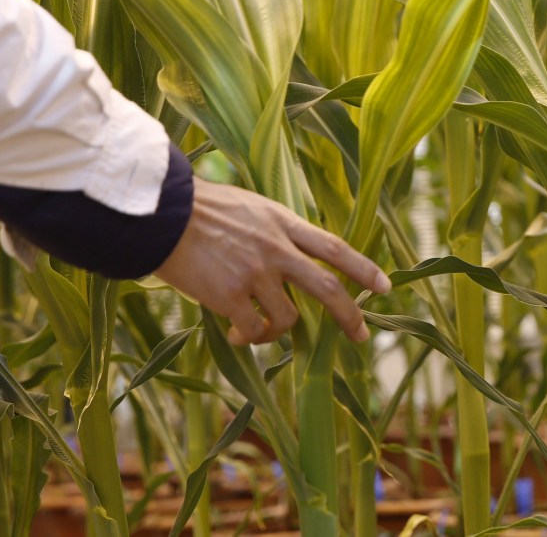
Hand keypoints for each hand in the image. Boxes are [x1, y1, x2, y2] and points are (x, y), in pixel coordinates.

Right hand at [154, 178, 389, 344]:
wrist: (161, 216)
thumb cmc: (200, 209)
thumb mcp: (250, 207)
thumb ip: (276, 231)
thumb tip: (293, 256)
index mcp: (283, 223)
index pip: (333, 246)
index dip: (363, 268)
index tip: (385, 287)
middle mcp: (276, 248)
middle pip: (326, 287)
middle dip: (350, 315)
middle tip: (363, 335)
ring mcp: (254, 273)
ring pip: (287, 318)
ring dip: (277, 332)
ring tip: (258, 332)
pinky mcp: (230, 295)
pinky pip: (253, 329)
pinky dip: (249, 338)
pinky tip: (237, 336)